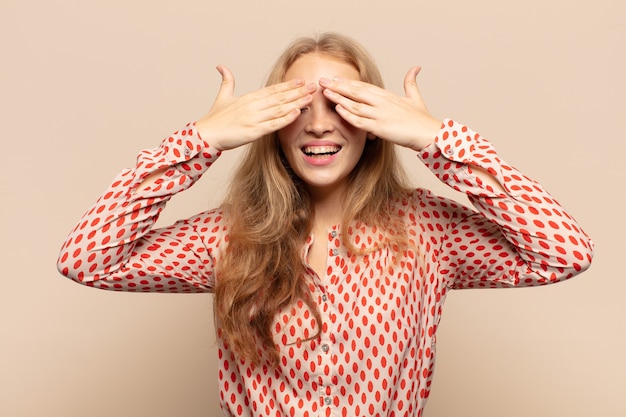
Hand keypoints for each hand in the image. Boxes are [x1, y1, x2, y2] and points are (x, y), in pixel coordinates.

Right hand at [195, 66, 315, 150]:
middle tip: (314, 86)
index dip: (288, 85)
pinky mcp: (254, 131)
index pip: (273, 89)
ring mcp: (255, 118)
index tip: (302, 81)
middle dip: (299, 92)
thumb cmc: (215, 118)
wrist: (206, 134)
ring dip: (297, 102)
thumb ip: (227, 81)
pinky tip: (297, 113)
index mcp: (249, 97)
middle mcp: (254, 105)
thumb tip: (221, 66)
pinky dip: (286, 118)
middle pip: (280, 97)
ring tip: (311, 97)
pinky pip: (274, 124)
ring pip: (280, 109)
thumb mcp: (223, 96)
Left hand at [319, 66, 441, 150]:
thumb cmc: (422, 118)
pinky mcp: (380, 128)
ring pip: (355, 105)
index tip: (334, 79)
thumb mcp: (415, 97)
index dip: (347, 82)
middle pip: (355, 92)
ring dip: (339, 98)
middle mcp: (382, 102)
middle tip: (322, 81)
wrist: (429, 133)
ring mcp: (380, 114)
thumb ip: (411, 82)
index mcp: (387, 95)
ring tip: (325, 92)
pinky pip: (360, 121)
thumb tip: (416, 67)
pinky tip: (338, 109)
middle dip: (337, 86)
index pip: (363, 86)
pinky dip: (348, 115)